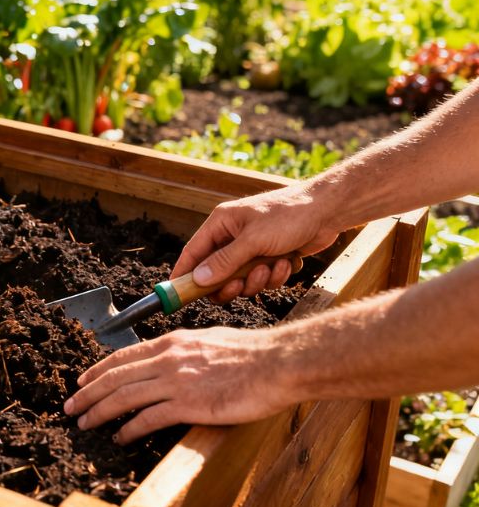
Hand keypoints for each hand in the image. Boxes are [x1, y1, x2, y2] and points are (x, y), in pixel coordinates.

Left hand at [62, 327, 295, 443]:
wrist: (277, 363)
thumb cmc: (252, 354)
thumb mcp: (208, 341)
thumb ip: (183, 350)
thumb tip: (171, 358)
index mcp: (171, 342)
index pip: (122, 356)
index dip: (97, 370)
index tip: (81, 381)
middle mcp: (167, 359)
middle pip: (114, 377)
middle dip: (87, 393)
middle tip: (70, 407)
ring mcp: (175, 381)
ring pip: (123, 397)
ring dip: (99, 412)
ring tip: (85, 423)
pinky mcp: (188, 404)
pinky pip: (148, 418)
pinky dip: (128, 429)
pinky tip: (119, 438)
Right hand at [175, 185, 341, 302]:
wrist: (329, 212)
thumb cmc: (289, 216)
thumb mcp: (253, 240)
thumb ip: (224, 261)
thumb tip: (198, 279)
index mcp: (221, 224)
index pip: (193, 253)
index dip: (184, 274)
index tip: (177, 294)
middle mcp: (232, 236)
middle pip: (216, 273)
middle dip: (231, 283)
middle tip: (239, 286)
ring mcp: (252, 248)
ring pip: (242, 280)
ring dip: (258, 279)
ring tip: (273, 265)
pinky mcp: (270, 258)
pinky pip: (263, 279)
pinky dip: (275, 276)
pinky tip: (288, 262)